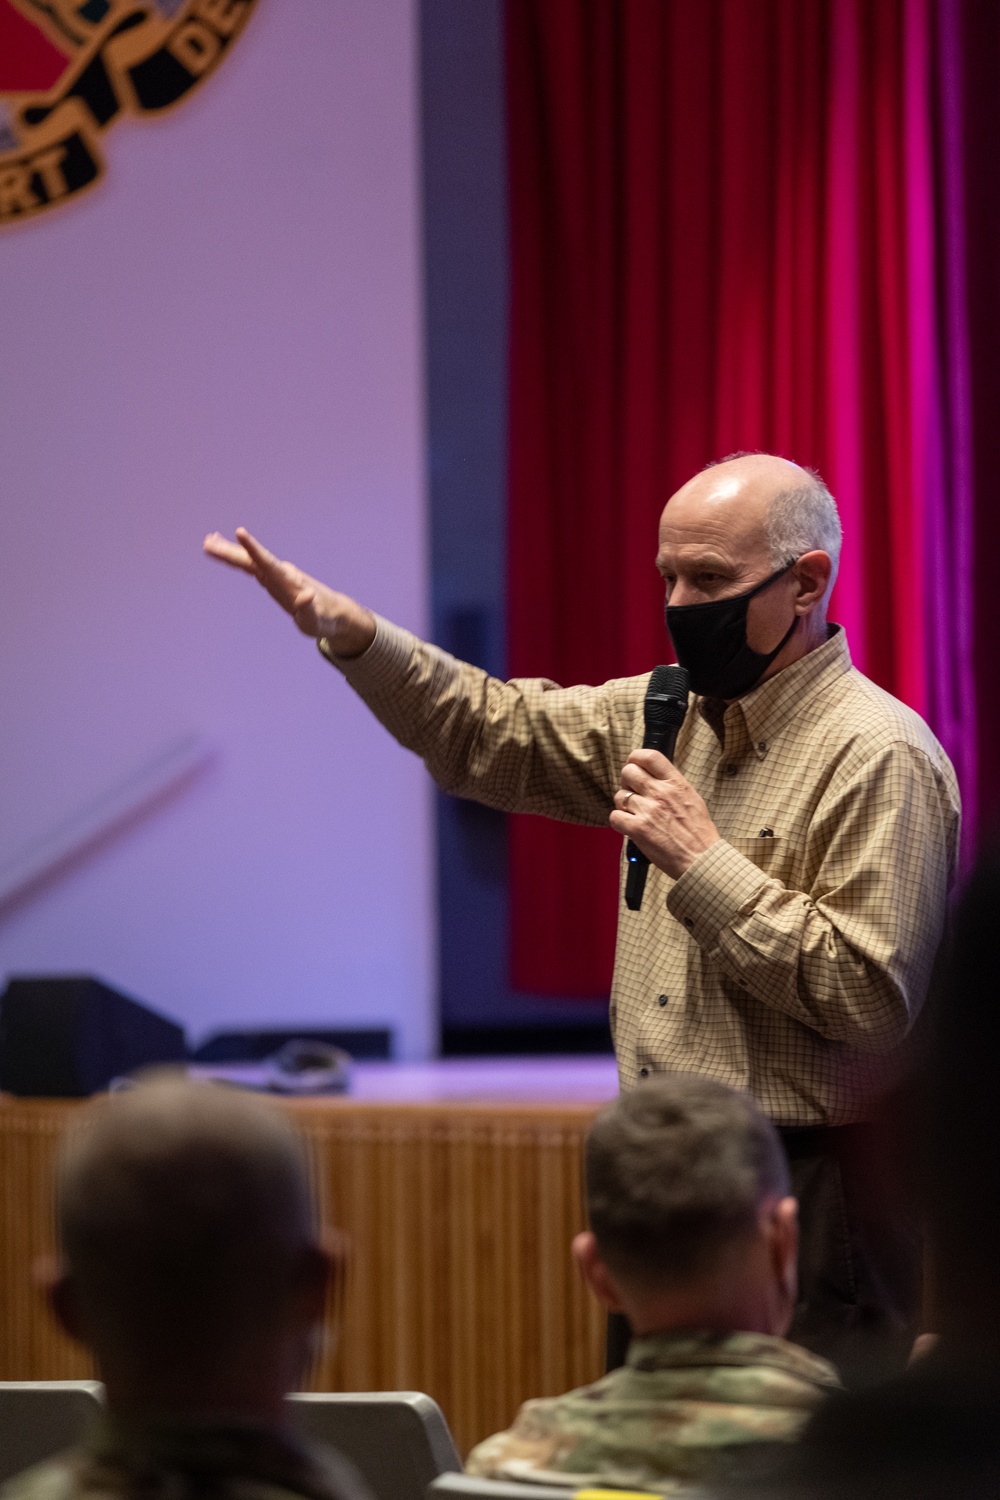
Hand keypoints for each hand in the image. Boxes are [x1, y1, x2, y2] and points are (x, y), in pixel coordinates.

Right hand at [203, 528, 375, 657]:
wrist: (334, 612)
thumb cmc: (324, 619)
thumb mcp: (316, 620)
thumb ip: (310, 608)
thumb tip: (307, 596)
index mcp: (288, 580)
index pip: (267, 562)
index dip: (253, 548)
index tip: (239, 532)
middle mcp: (280, 573)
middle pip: (252, 559)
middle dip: (230, 551)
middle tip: (207, 543)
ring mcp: (275, 575)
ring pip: (248, 560)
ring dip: (229, 552)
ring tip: (207, 542)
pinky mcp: (272, 579)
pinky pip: (251, 565)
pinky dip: (237, 557)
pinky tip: (224, 551)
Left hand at [609, 748, 719, 880]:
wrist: (701, 860)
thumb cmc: (699, 833)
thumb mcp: (691, 798)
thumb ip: (672, 785)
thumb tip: (655, 776)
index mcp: (676, 784)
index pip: (649, 756)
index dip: (636, 757)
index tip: (634, 764)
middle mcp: (661, 793)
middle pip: (628, 772)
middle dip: (627, 781)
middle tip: (633, 792)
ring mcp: (648, 811)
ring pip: (620, 795)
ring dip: (623, 804)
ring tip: (635, 814)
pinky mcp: (638, 829)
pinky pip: (615, 816)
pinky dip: (619, 822)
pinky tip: (630, 826)